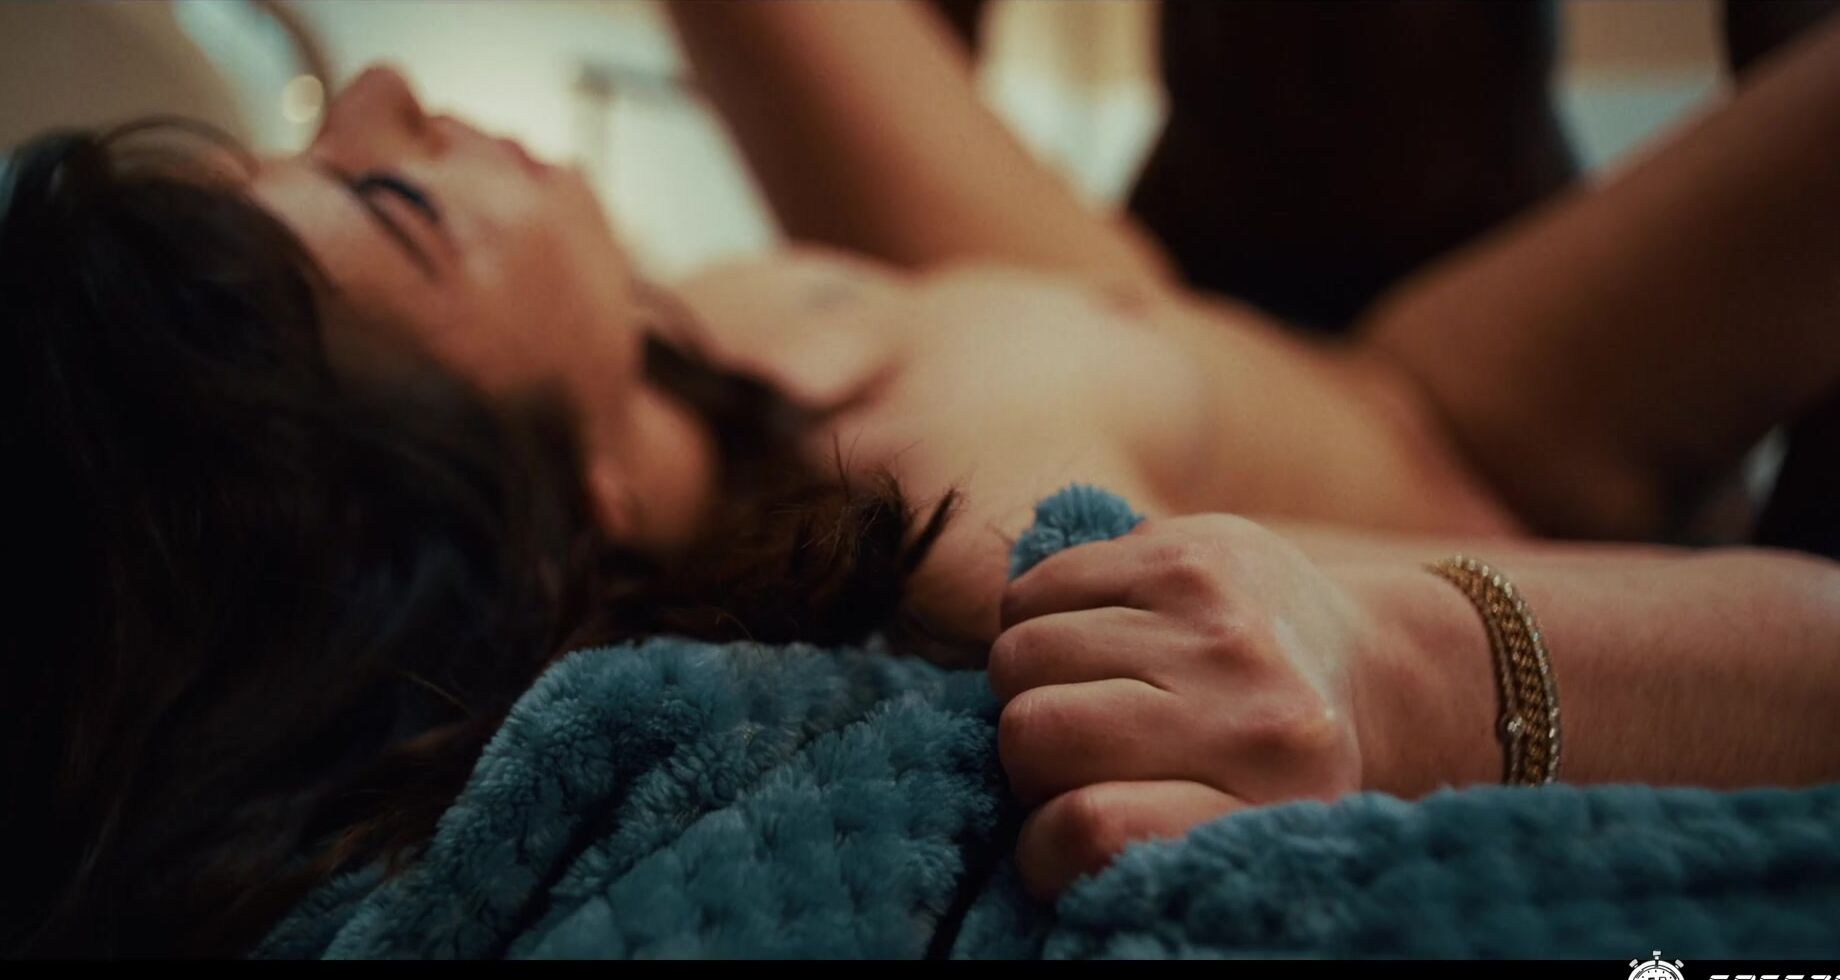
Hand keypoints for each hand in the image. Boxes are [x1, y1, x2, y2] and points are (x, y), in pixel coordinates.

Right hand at [991, 514, 1385, 898]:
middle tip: (1080, 758)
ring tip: (1087, 693)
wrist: (1371, 666)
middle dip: (1031, 756)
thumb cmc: (1276, 776)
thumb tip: (1038, 838)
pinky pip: (1035, 590)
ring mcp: (1217, 613)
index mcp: (1263, 802)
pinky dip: (1038, 620)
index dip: (1043, 849)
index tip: (1058, 844)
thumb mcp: (1237, 841)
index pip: (1090, 827)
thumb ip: (1144, 851)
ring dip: (1031, 684)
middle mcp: (1250, 705)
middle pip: (1034, 734)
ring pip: (1020, 653)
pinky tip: (1093, 636)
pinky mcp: (1185, 547)